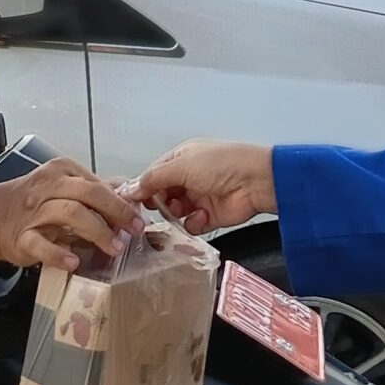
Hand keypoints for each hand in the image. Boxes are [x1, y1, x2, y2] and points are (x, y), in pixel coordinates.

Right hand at [0, 160, 140, 271]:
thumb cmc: (38, 203)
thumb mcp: (67, 189)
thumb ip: (98, 190)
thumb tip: (132, 192)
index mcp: (62, 171)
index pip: (97, 184)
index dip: (121, 202)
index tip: (138, 219)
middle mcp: (48, 187)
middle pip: (87, 193)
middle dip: (115, 212)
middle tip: (134, 231)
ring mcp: (33, 212)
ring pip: (69, 213)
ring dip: (96, 231)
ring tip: (114, 248)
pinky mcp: (21, 237)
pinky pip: (41, 244)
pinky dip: (58, 253)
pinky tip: (73, 263)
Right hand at [135, 140, 276, 235]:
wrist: (255, 182)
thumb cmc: (223, 164)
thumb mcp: (181, 165)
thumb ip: (153, 179)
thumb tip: (130, 188)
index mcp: (182, 159)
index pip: (154, 175)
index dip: (143, 187)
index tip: (133, 199)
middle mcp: (190, 177)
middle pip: (163, 194)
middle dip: (159, 202)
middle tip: (158, 206)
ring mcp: (200, 197)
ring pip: (175, 211)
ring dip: (176, 213)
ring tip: (181, 210)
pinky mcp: (210, 216)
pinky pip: (192, 225)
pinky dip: (194, 223)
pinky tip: (201, 216)